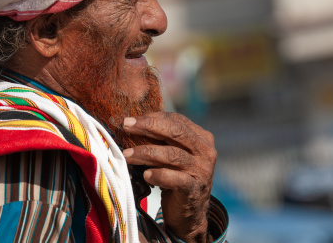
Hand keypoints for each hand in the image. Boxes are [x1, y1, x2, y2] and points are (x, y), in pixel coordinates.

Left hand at [122, 112, 216, 242]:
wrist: (190, 213)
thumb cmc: (177, 177)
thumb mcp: (173, 154)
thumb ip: (161, 139)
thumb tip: (132, 124)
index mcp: (202, 138)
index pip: (177, 120)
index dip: (153, 117)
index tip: (131, 119)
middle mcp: (205, 151)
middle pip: (176, 132)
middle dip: (149, 126)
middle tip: (126, 125)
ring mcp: (201, 170)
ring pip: (172, 154)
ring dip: (146, 152)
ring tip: (127, 154)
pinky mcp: (193, 189)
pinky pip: (174, 178)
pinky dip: (158, 175)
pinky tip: (145, 175)